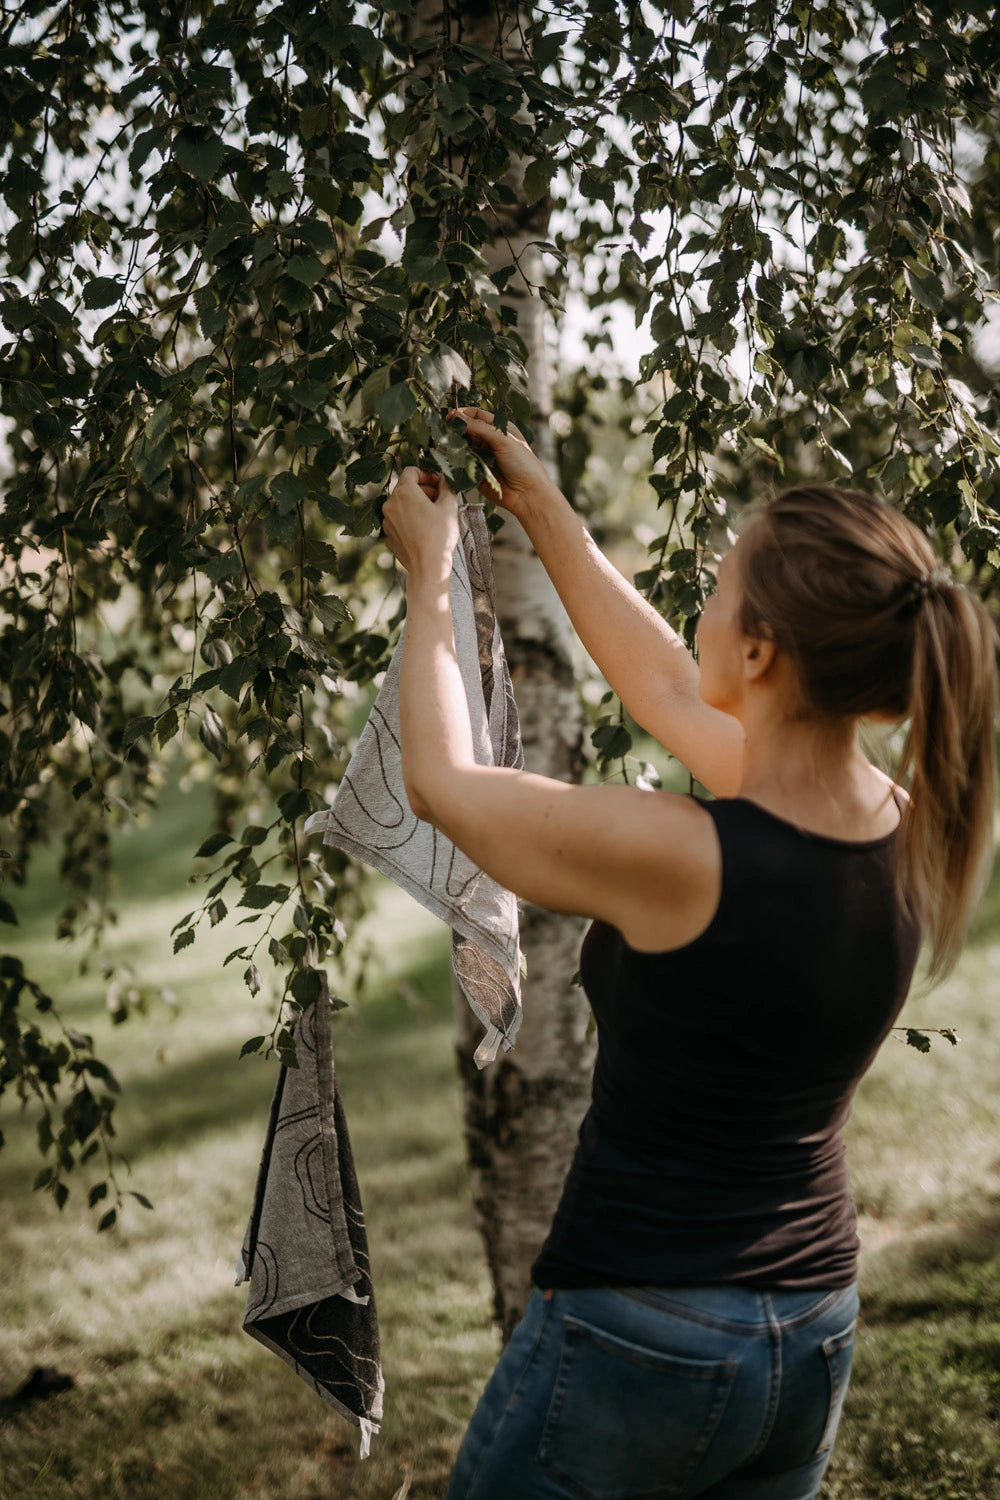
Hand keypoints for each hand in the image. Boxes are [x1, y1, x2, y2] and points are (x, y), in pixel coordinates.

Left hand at [382, 467, 459, 585]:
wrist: (428, 568)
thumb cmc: (439, 536)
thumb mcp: (449, 507)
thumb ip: (447, 487)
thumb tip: (444, 480)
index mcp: (404, 492)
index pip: (412, 471)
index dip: (427, 474)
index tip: (439, 484)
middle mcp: (390, 504)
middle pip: (406, 488)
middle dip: (423, 491)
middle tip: (440, 500)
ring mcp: (387, 521)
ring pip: (402, 505)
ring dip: (416, 506)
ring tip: (433, 516)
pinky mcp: (388, 536)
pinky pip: (399, 521)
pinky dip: (410, 520)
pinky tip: (424, 530)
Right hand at [450, 407, 559, 521]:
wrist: (528, 494)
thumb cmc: (523, 464)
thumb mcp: (503, 440)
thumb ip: (480, 428)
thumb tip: (458, 417)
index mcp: (500, 429)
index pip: (477, 415)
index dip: (463, 414)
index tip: (449, 417)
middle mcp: (490, 441)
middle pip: (467, 430)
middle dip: (457, 430)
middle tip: (446, 432)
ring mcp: (483, 457)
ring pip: (463, 447)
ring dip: (456, 446)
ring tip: (450, 446)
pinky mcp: (477, 472)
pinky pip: (463, 464)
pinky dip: (458, 461)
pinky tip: (454, 459)